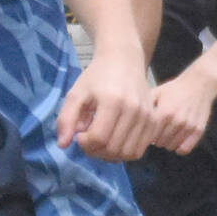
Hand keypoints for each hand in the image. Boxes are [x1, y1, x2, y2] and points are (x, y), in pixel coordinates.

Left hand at [58, 47, 153, 162]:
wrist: (124, 60)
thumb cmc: (97, 76)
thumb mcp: (76, 93)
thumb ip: (66, 118)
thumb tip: (62, 145)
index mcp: (112, 101)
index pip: (99, 137)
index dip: (85, 143)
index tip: (80, 135)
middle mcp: (133, 110)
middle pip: (114, 148)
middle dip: (96, 151)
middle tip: (89, 141)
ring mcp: (147, 116)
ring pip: (128, 153)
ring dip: (110, 155)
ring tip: (101, 143)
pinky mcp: (154, 121)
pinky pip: (139, 149)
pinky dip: (125, 152)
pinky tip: (115, 142)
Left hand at [148, 63, 216, 155]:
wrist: (199, 84)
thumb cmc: (175, 89)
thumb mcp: (157, 93)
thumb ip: (144, 108)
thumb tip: (133, 124)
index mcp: (164, 112)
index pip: (149, 135)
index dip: (145, 135)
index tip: (145, 131)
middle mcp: (176, 121)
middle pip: (159, 143)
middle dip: (156, 139)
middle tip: (158, 131)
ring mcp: (188, 127)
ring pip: (171, 146)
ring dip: (167, 142)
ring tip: (168, 132)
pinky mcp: (198, 130)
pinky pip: (184, 149)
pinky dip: (179, 147)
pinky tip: (177, 139)